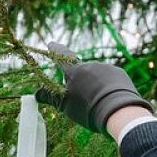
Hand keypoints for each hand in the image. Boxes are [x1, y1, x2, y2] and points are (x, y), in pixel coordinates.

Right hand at [36, 42, 151, 132]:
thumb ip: (50, 97)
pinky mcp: (120, 74)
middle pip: (81, 70)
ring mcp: (106, 68)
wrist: (119, 112)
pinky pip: (110, 80)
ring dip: (94, 85)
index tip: (52, 44)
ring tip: (97, 103)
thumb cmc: (87, 109)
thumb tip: (36, 94)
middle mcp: (90, 65)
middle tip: (81, 98)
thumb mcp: (65, 106)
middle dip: (79, 80)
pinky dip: (107, 87)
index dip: (55, 50)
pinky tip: (108, 100)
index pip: (61, 56)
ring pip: (96, 75)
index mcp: (74, 70)